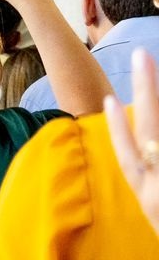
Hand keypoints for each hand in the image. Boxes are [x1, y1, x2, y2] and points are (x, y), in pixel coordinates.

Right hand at [107, 49, 158, 235]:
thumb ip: (156, 200)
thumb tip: (152, 166)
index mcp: (150, 202)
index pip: (128, 157)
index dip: (117, 129)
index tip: (106, 102)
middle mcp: (158, 190)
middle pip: (148, 131)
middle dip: (146, 92)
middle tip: (140, 57)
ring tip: (152, 64)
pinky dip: (134, 133)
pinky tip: (136, 106)